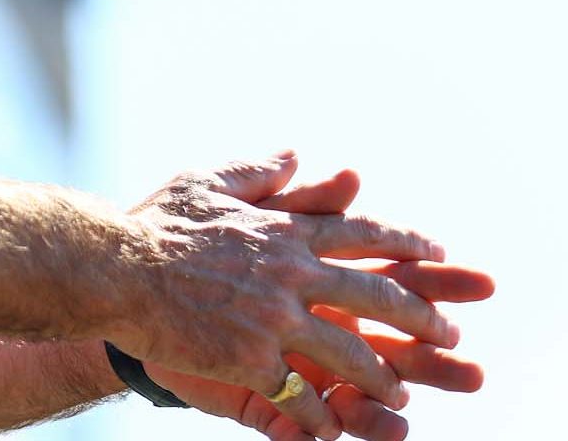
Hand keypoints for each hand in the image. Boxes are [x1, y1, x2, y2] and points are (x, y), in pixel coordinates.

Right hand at [107, 153, 459, 439]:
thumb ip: (258, 172)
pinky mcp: (252, 359)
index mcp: (286, 231)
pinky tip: (333, 430)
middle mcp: (292, 271)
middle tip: (451, 337)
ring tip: (400, 396)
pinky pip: (302, 394)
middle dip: (422, 318)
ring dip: (382, 377)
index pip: (364, 233)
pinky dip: (322, 415)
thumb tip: (295, 153)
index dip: (408, 245)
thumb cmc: (155, 224)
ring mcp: (276, 318)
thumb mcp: (208, 182)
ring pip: (352, 352)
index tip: (441, 256)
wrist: (117, 269)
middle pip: (377, 295)